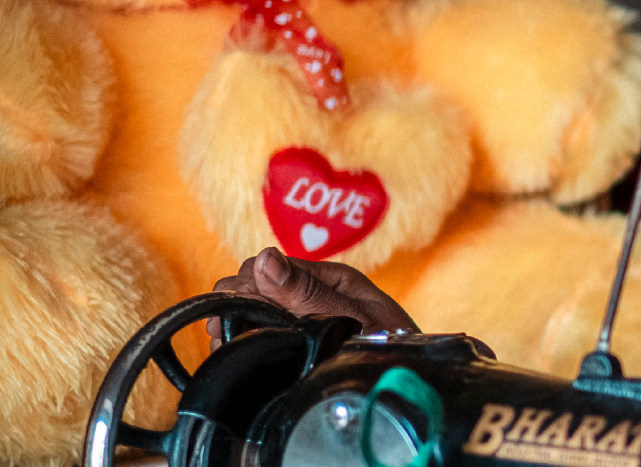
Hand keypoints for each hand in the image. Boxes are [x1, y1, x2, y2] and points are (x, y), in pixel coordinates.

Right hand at [209, 248, 419, 343]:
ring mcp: (310, 313)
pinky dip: (250, 337)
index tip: (229, 318)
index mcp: (329, 278)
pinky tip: (244, 354)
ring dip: (239, 322)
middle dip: (236, 305)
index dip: (242, 289)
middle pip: (257, 284)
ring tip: (231, 348)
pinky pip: (268, 328)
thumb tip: (266, 259)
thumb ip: (309, 293)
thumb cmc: (395, 347)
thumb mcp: (354, 319)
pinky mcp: (307, 336)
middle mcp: (316, 291)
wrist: (415, 380)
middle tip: (225, 337)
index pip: (267, 266)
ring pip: (258, 307)